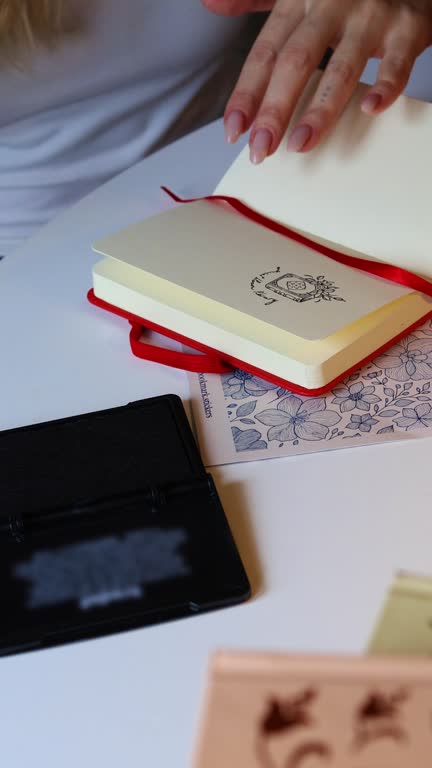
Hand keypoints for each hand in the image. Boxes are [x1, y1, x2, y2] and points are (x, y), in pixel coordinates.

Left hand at [202, 0, 431, 160]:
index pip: (265, 52)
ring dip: (320, 110)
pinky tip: (370, 108)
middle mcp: (332, 4)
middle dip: (274, 109)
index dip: (246, 93)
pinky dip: (386, 85)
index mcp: (299, 0)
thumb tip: (211, 3)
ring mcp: (371, 15)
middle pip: (296, 61)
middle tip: (261, 148)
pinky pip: (397, 61)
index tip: (234, 130)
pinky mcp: (407, 27)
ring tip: (301, 143)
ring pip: (341, 68)